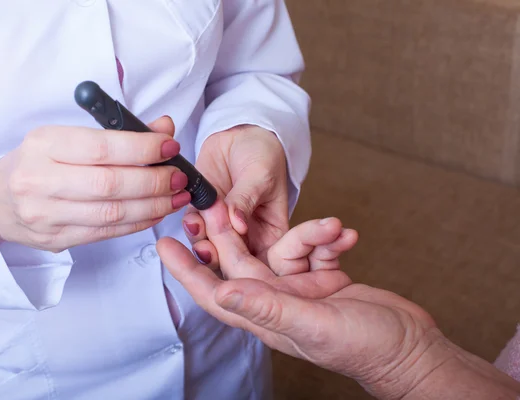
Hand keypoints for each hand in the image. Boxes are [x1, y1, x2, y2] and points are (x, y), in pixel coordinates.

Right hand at [0, 116, 190, 251]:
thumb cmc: (40, 162)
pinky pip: (107, 232)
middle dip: (154, 181)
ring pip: (112, 213)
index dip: (142, 148)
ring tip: (177, 196)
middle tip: (180, 176)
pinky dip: (138, 222)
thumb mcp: (68, 138)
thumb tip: (164, 128)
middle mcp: (40, 179)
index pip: (101, 147)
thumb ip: (118, 134)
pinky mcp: (57, 238)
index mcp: (44, 144)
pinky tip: (156, 212)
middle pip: (110, 184)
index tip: (169, 146)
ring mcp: (46, 214)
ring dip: (153, 205)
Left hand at [158, 202, 442, 398]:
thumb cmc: (365, 347)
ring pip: (287, 248)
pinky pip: (317, 249)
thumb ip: (268, 306)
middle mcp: (278, 301)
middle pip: (242, 261)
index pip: (214, 293)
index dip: (187, 270)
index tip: (164, 243)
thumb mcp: (314, 324)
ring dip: (309, 234)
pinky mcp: (324, 279)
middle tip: (221, 202)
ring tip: (334, 228)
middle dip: (233, 232)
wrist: (410, 347)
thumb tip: (222, 291)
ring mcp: (301, 290)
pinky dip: (329, 239)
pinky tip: (346, 236)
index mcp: (266, 317)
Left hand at [183, 125, 288, 265]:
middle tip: (209, 249)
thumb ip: (246, 200)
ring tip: (199, 225)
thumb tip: (238, 224)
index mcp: (272, 234)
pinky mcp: (203, 213)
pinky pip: (194, 227)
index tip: (237, 262)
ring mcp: (223, 226)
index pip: (263, 262)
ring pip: (210, 246)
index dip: (250, 268)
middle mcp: (247, 236)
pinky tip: (192, 217)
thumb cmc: (262, 154)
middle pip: (232, 260)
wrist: (239, 133)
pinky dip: (191, 225)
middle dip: (219, 257)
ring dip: (201, 241)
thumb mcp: (261, 176)